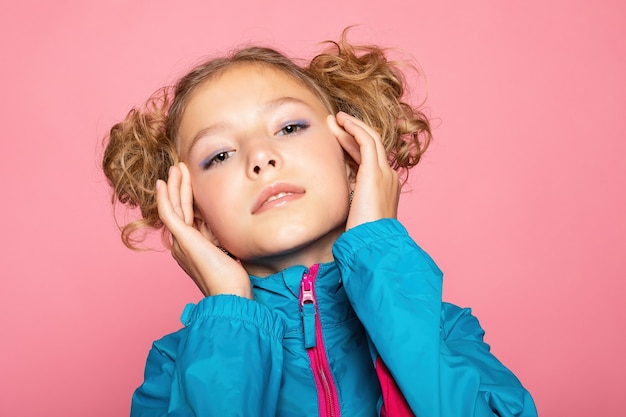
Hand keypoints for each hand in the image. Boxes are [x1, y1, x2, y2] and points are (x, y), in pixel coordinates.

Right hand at [156, 163, 251, 297]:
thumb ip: (218, 236)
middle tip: (179, 167)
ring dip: (174, 185)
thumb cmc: (232, 280)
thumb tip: (219, 222)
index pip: (188, 216)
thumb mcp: (225, 250)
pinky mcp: (183, 240)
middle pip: (178, 208)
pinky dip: (165, 197)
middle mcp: (180, 244)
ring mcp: (180, 242)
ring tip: (176, 167)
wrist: (230, 296)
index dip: (187, 197)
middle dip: (178, 187)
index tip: (191, 181)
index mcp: (190, 247)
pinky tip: (163, 183)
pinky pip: (169, 214)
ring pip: (173, 207)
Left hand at [328, 112, 399, 229]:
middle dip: (352, 131)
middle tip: (334, 121)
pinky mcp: (375, 172)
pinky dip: (355, 129)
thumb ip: (348, 199)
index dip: (352, 145)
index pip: (368, 159)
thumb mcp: (353, 213)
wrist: (373, 243)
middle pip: (370, 145)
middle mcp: (388, 177)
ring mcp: (384, 173)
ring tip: (336, 118)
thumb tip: (331, 196)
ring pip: (370, 139)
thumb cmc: (361, 236)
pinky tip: (342, 123)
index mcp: (384, 188)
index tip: (337, 136)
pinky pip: (367, 141)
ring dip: (352, 126)